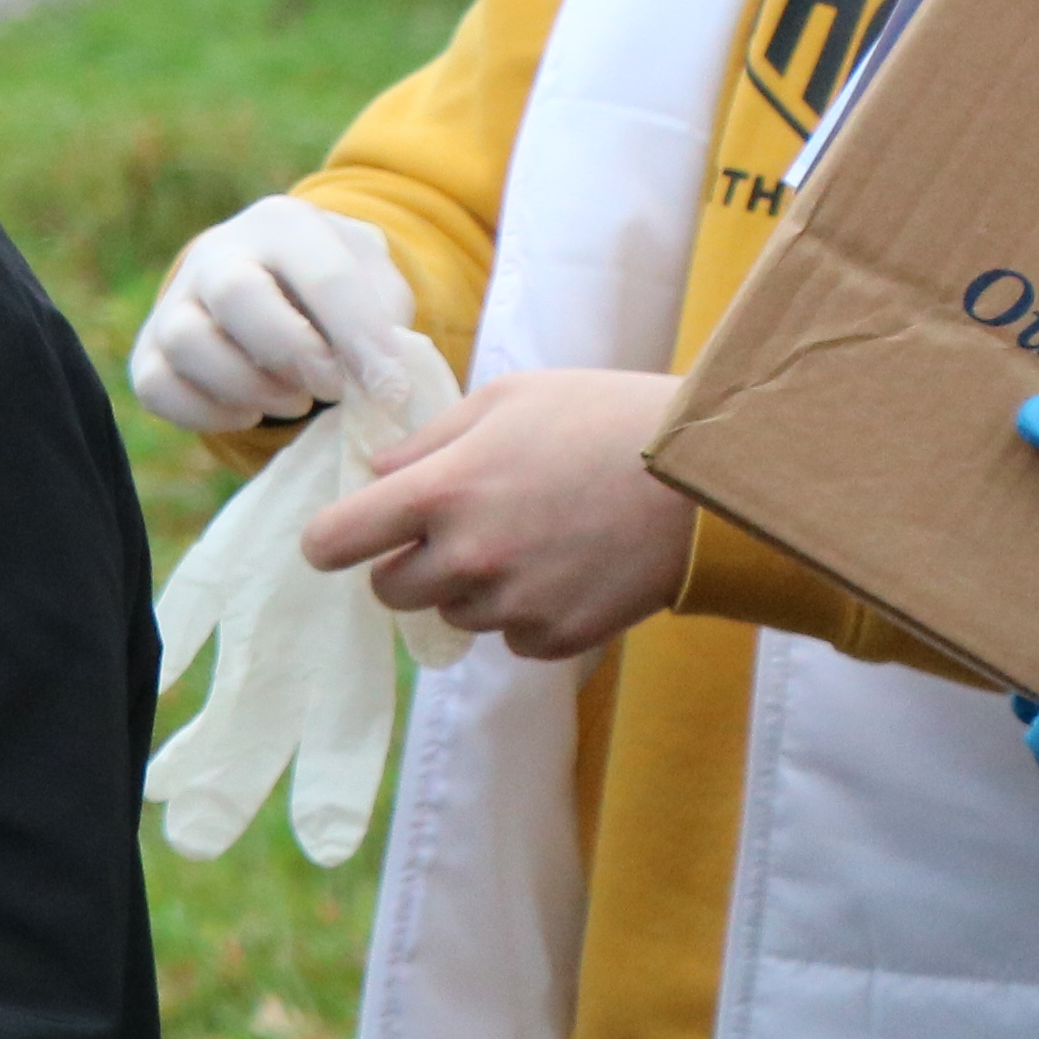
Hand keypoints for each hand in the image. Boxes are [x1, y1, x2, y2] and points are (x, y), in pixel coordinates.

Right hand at [132, 196, 413, 432]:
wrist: (267, 284)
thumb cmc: (330, 289)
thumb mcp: (373, 281)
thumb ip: (385, 317)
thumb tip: (383, 377)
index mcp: (282, 224)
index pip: (322, 275)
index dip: (360, 337)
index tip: (390, 387)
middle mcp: (217, 253)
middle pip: (236, 294)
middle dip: (291, 352)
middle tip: (330, 388)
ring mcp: (173, 302)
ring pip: (186, 342)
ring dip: (249, 386)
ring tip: (295, 401)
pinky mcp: (147, 351)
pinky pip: (157, 386)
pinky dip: (205, 413)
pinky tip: (248, 413)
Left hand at [301, 367, 691, 660]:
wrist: (707, 476)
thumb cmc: (605, 418)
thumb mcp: (508, 400)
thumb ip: (429, 442)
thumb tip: (375, 475)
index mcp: (441, 492)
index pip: (334, 542)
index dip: (332, 542)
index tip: (345, 539)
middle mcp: (467, 557)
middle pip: (388, 591)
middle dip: (409, 563)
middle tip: (458, 530)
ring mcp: (513, 603)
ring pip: (453, 614)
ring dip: (473, 587)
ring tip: (534, 538)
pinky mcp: (558, 636)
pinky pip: (512, 638)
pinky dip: (527, 613)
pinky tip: (568, 568)